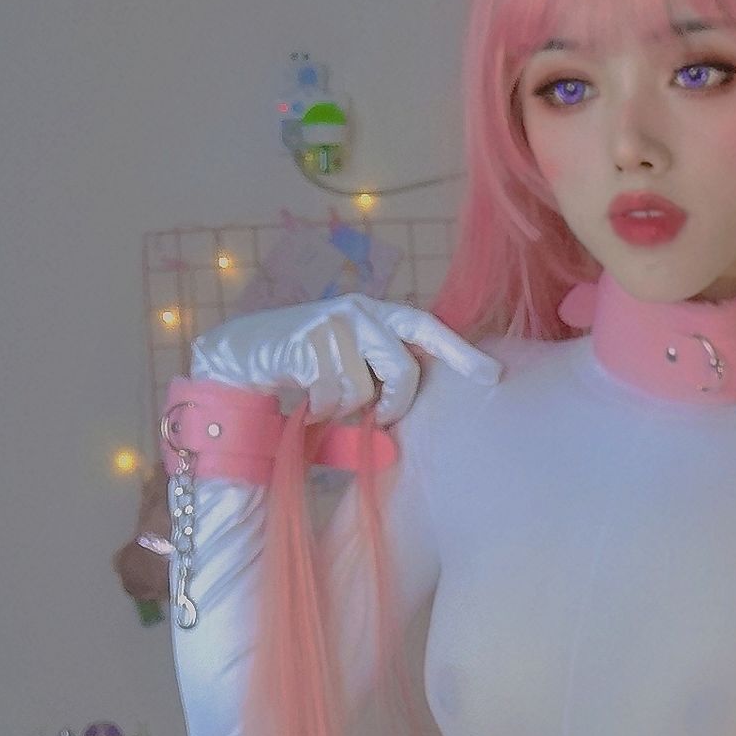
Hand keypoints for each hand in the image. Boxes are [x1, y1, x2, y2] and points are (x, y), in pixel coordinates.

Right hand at [190, 295, 500, 424]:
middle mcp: (360, 309)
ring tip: (325, 398)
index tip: (491, 376)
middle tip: (379, 416)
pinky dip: (322, 406)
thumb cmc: (307, 369)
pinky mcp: (309, 339)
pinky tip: (304, 395)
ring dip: (346, 406)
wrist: (243, 354)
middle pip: (403, 368)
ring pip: (365, 387)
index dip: (460, 352)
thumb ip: (383, 386)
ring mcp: (333, 321)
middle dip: (394, 402)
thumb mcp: (352, 373)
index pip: (427, 328)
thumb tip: (408, 425)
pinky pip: (334, 392)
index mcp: (378, 313)